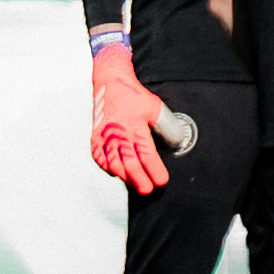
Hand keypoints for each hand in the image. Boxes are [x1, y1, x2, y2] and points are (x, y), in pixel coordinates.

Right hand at [89, 43, 171, 193]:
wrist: (109, 83)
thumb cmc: (133, 96)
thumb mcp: (154, 107)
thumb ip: (167, 125)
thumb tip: (178, 141)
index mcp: (134, 127)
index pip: (146, 154)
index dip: (154, 169)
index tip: (162, 181)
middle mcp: (118, 134)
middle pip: (129, 163)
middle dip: (139, 179)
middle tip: (148, 191)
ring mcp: (104, 137)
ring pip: (114, 164)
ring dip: (124, 177)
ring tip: (135, 187)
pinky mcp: (95, 138)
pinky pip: (99, 157)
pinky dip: (107, 167)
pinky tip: (116, 174)